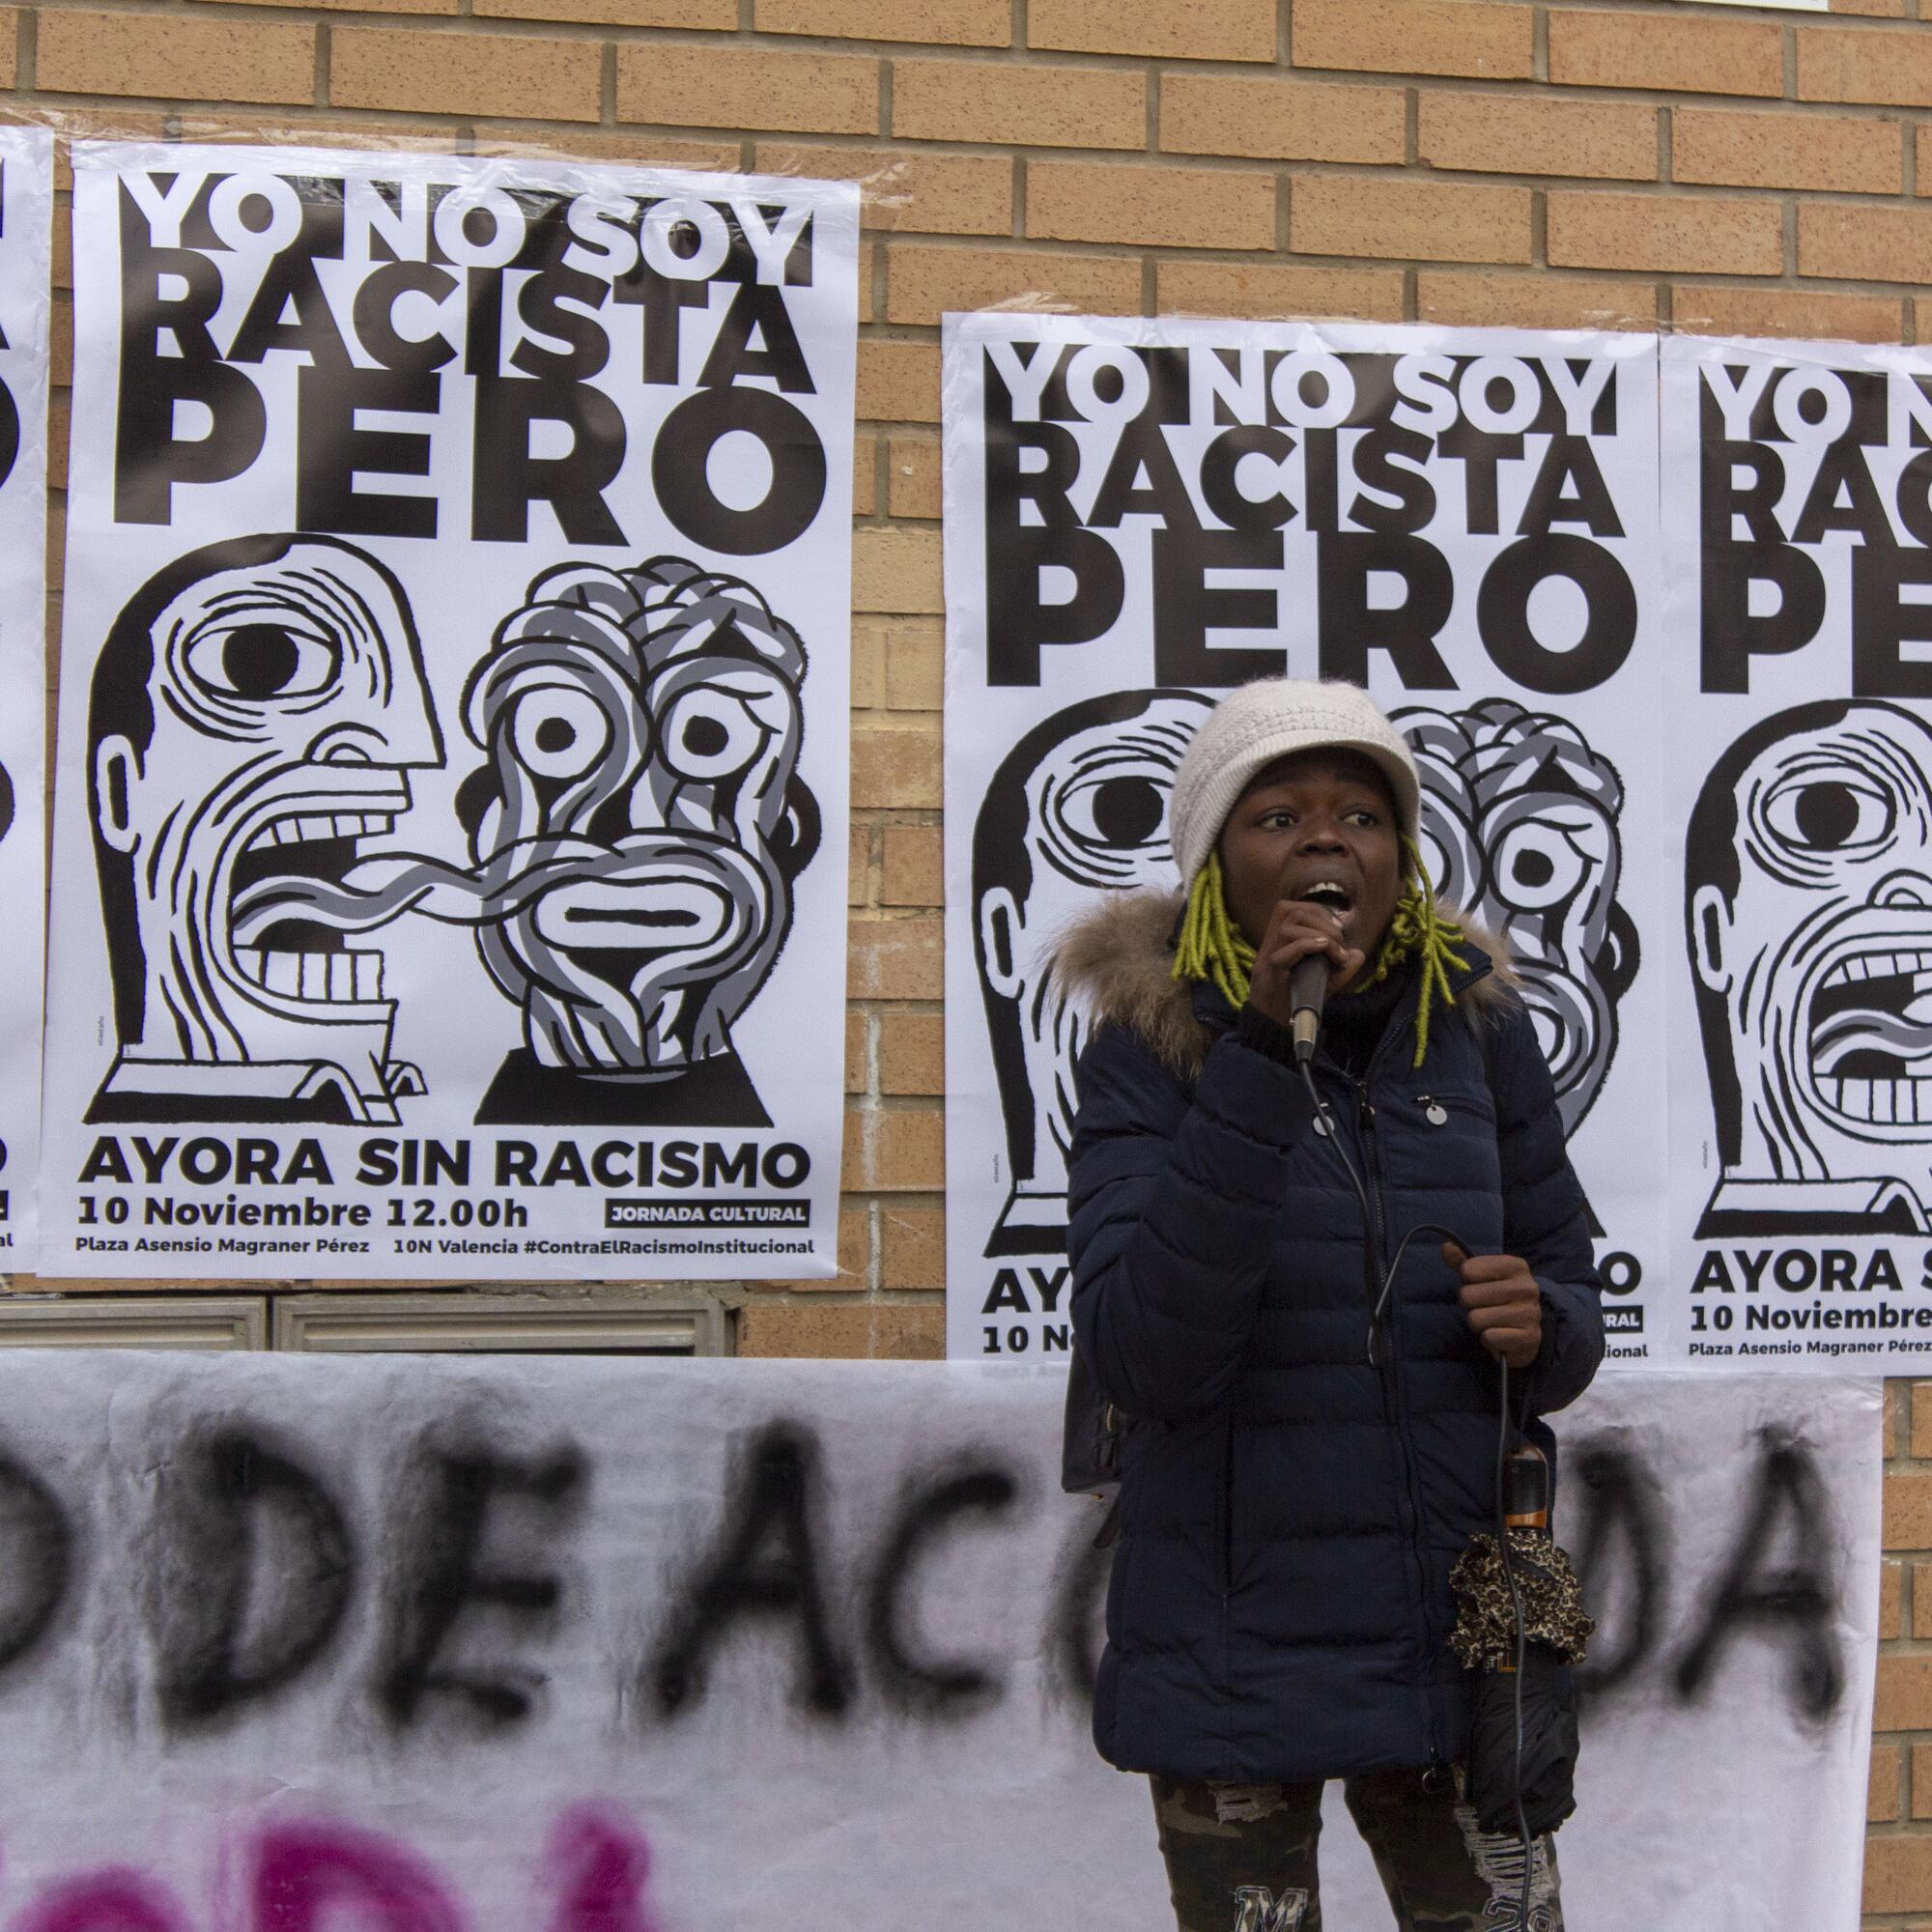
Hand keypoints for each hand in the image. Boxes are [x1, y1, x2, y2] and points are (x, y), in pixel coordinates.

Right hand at [1246, 899, 1366, 1030]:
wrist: (1274, 1029)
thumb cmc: (1296, 1002)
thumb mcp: (1324, 981)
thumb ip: (1340, 966)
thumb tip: (1357, 952)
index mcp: (1278, 942)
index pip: (1291, 908)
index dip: (1318, 910)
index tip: (1338, 927)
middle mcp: (1269, 945)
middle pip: (1291, 911)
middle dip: (1323, 921)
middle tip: (1340, 943)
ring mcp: (1266, 958)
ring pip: (1288, 928)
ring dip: (1320, 934)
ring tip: (1336, 952)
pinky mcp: (1269, 974)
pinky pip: (1285, 952)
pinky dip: (1308, 945)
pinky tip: (1325, 950)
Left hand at [1442, 1242, 1541, 1369]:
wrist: (1524, 1332)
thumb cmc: (1497, 1299)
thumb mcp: (1480, 1276)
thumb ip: (1462, 1261)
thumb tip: (1446, 1247)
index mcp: (1516, 1266)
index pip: (1467, 1270)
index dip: (1466, 1281)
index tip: (1479, 1286)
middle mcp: (1527, 1287)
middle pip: (1467, 1295)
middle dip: (1469, 1305)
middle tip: (1484, 1308)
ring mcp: (1531, 1313)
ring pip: (1475, 1318)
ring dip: (1478, 1324)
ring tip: (1492, 1322)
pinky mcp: (1530, 1337)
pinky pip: (1489, 1337)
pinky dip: (1488, 1339)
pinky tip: (1500, 1336)